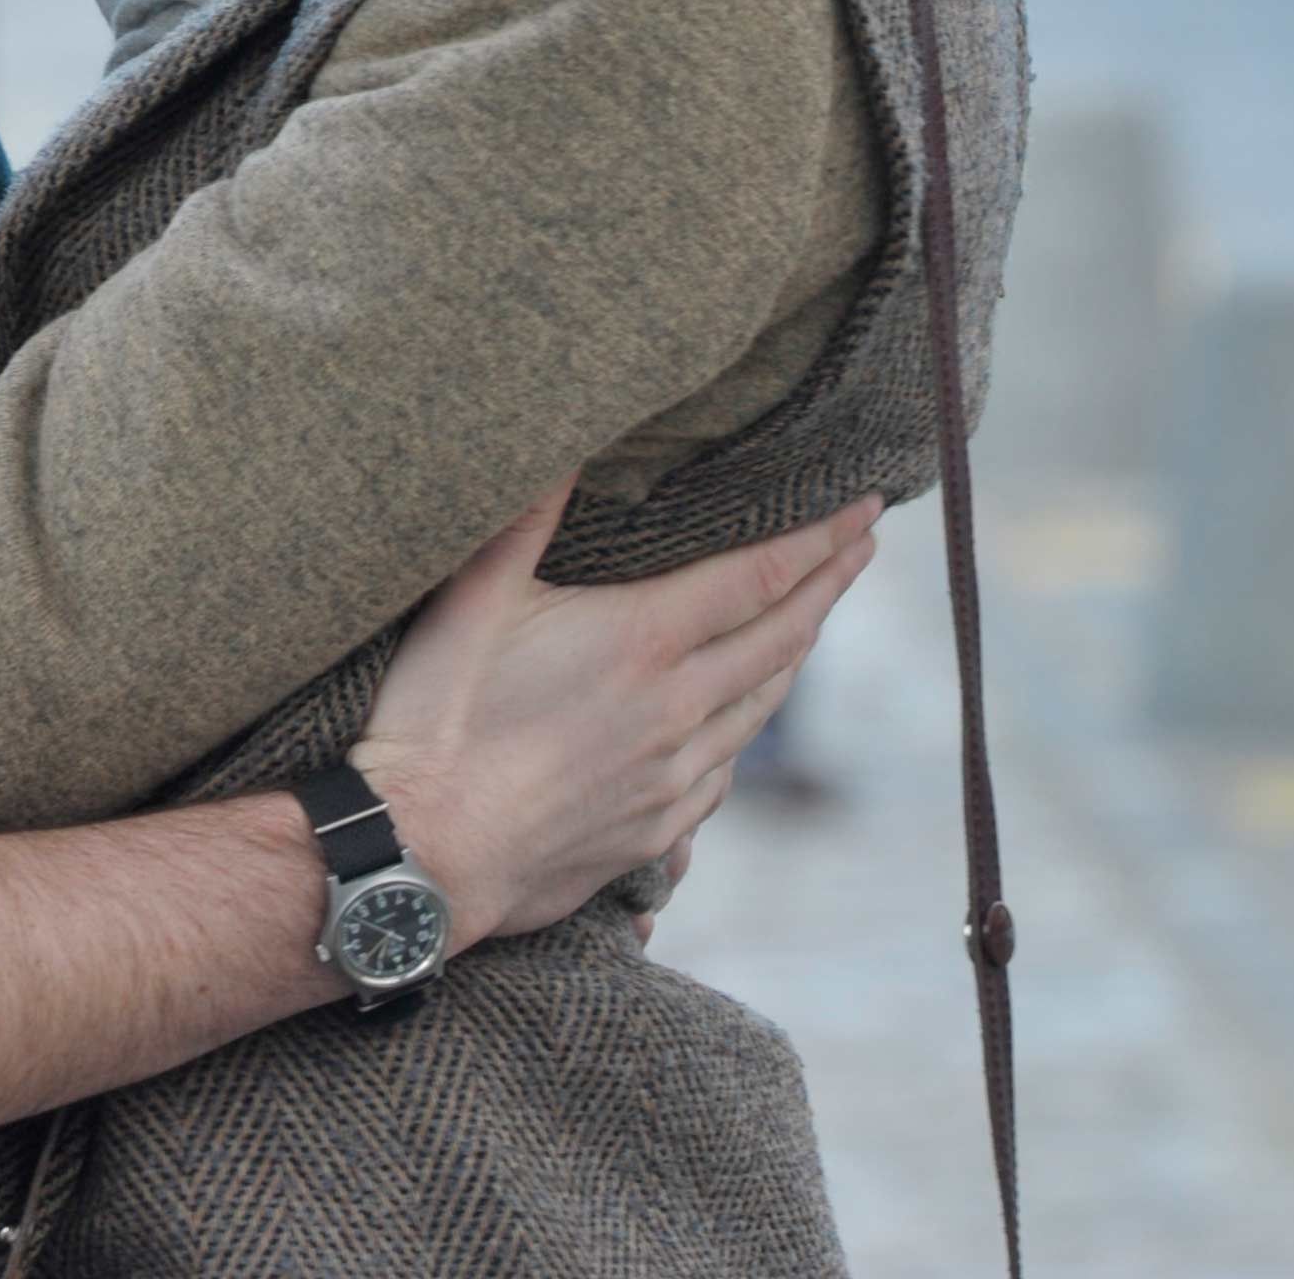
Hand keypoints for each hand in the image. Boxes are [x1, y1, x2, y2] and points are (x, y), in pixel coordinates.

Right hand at [353, 489, 880, 952]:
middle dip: (828, 585)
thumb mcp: (473, 600)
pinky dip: (744, 732)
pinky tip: (737, 725)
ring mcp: (672, 776)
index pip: (759, 578)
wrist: (428, 852)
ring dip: (794, 657)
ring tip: (810, 622)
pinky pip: (723, 772)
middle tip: (861, 546)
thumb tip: (565, 441)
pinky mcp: (655, 830)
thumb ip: (524, 517)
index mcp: (642, 641)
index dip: (819, 540)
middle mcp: (677, 708)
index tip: (866, 510)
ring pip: (760, 708)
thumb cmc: (438, 719)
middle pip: (781, 639)